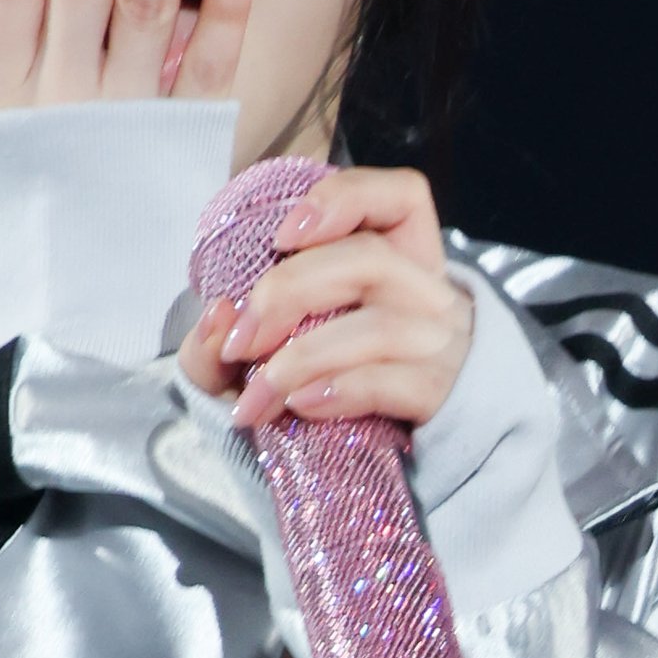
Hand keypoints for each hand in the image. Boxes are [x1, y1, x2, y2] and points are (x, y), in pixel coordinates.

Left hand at [177, 163, 472, 434]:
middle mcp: (424, 291)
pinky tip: (302, 405)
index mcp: (394, 258)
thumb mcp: (255, 358)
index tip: (282, 237)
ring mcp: (439, 342)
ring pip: (381, 326)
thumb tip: (217, 318)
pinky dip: (340, 390)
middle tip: (239, 341)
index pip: (401, 197)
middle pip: (369, 258)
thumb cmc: (317, 384)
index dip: (345, 199)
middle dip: (288, 292)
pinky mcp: (441, 393)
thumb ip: (218, 341)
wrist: (378, 460)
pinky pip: (393, 380)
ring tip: (261, 393)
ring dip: (304, 357)